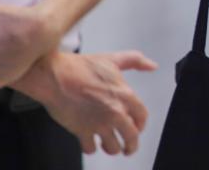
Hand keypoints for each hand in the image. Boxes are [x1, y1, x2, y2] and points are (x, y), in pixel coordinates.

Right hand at [20, 50, 157, 155]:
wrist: (56, 76)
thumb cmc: (80, 67)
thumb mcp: (112, 59)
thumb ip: (135, 61)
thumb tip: (152, 66)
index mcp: (125, 95)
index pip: (142, 117)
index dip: (140, 124)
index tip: (137, 128)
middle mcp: (115, 112)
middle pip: (131, 137)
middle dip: (131, 146)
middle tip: (128, 148)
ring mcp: (99, 124)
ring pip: (113, 147)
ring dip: (111, 148)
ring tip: (108, 146)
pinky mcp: (82, 131)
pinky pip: (91, 148)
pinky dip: (91, 148)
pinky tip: (90, 143)